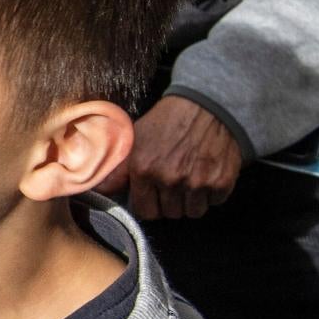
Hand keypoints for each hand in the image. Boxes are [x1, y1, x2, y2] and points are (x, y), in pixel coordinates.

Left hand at [111, 95, 243, 219]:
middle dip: (171, 203)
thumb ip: (118, 171)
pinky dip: (212, 193)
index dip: (150, 204)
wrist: (206, 104)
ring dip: (192, 201)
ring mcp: (197, 183)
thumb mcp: (137, 140)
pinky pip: (215, 202)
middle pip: (170, 214)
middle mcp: (170, 179)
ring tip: (192, 178)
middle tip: (175, 183)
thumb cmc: (168, 121)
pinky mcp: (220, 183)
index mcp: (144, 169)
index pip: (145, 211)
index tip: (155, 195)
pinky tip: (207, 173)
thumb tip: (98, 191)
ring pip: (193, 212)